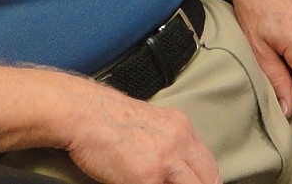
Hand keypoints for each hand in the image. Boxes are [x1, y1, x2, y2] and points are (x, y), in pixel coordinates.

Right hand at [65, 83, 219, 183]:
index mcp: (181, 127)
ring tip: (158, 183)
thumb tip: (173, 168)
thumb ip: (166, 143)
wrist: (83, 114)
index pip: (207, 164)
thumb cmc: (105, 118)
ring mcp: (166, 160)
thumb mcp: (148, 124)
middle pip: (208, 177)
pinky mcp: (148, 177)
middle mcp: (180, 141)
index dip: (205, 180)